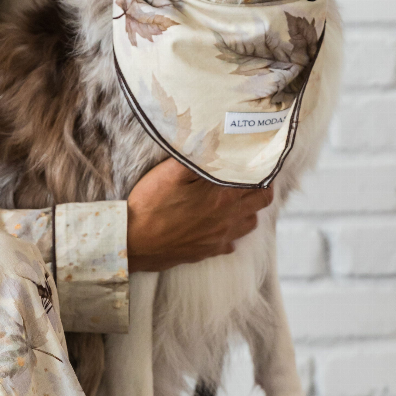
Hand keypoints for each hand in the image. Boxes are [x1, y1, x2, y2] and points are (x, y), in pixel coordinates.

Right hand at [126, 158, 273, 272]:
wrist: (132, 242)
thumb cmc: (151, 204)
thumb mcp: (172, 171)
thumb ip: (199, 156)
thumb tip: (218, 143)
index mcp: (223, 196)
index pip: (260, 181)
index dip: (262, 168)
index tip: (257, 160)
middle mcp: (228, 219)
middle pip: (262, 202)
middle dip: (261, 186)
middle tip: (251, 175)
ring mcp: (219, 238)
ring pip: (251, 223)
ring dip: (249, 209)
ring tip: (236, 198)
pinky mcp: (207, 251)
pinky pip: (231, 243)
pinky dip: (231, 231)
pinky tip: (218, 223)